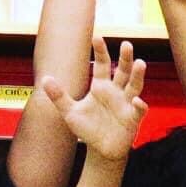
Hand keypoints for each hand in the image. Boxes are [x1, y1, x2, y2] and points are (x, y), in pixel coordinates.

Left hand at [40, 38, 147, 161]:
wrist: (101, 150)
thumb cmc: (87, 129)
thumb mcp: (69, 112)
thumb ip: (59, 95)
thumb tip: (45, 78)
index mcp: (101, 87)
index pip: (102, 65)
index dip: (100, 52)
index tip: (97, 37)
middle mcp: (116, 92)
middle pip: (122, 71)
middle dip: (124, 58)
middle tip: (126, 44)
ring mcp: (126, 104)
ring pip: (134, 86)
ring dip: (137, 75)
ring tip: (140, 63)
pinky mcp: (133, 118)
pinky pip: (138, 110)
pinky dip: (139, 105)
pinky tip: (137, 101)